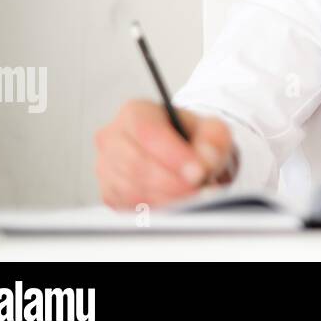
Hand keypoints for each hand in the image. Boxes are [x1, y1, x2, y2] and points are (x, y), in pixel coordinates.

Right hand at [94, 100, 237, 209]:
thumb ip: (214, 139)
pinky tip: (177, 203)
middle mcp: (113, 138)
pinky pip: (128, 206)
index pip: (147, 132)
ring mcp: (106, 167)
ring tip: (193, 196)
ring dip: (166, 197)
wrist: (183, 158)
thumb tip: (205, 160)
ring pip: (131, 188)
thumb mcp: (213, 129)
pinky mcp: (109, 194)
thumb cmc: (193, 138)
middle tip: (199, 189)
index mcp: (136, 112)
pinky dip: (156, 208)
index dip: (173, 155)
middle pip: (135, 163)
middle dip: (172, 181)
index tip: (197, 171)